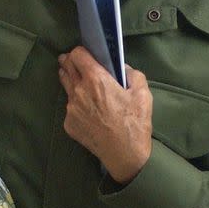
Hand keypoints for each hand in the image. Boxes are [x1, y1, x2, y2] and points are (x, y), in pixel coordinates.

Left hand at [58, 47, 152, 182]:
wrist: (125, 155)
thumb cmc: (135, 123)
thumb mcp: (143, 93)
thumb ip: (132, 74)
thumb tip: (121, 68)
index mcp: (96, 79)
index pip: (77, 54)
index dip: (81, 52)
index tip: (87, 55)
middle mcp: (79, 91)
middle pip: (65, 66)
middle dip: (70, 62)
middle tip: (78, 64)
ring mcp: (71, 108)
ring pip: (65, 85)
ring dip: (71, 80)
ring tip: (81, 84)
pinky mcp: (68, 123)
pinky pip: (69, 107)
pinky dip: (76, 104)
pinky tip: (88, 111)